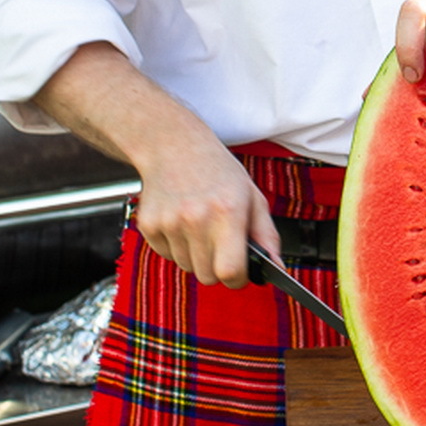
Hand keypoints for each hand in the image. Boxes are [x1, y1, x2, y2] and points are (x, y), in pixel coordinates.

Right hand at [134, 123, 281, 289]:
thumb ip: (267, 236)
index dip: (238, 278)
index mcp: (227, 212)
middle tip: (221, 244)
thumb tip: (276, 268)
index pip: (229, 272)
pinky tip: (182, 222)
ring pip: (187, 267)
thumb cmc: (218, 172)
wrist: (173, 147)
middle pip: (207, 276)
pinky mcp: (149, 225)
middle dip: (217, 268)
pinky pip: (167, 255)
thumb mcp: (252, 197)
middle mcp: (196, 218)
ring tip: (200, 226)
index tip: (240, 271)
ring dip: (196, 256)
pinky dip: (177, 246)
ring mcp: (169, 222)